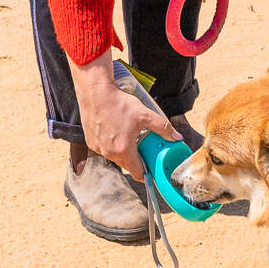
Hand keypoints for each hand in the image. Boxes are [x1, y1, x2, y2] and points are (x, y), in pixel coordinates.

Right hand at [71, 53, 177, 180]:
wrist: (95, 93)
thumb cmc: (119, 103)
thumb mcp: (144, 115)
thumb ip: (163, 127)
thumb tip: (178, 137)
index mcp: (124, 150)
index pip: (137, 173)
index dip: (147, 174)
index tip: (152, 171)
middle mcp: (109, 153)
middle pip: (127, 166)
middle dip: (137, 162)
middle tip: (144, 152)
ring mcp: (98, 148)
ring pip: (115, 158)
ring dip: (124, 153)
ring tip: (130, 140)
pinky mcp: (91, 142)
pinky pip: (104, 150)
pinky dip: (112, 146)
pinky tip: (116, 134)